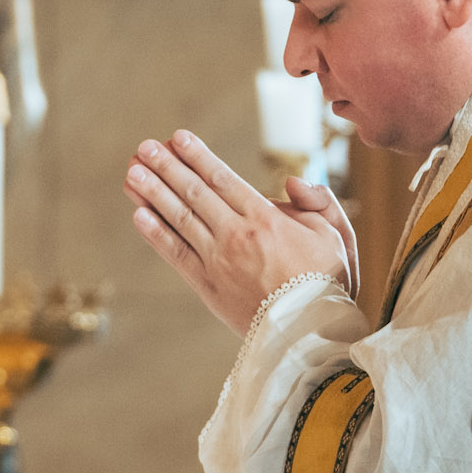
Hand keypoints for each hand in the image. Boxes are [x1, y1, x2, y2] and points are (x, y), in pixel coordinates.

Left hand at [124, 130, 350, 334]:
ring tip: (132, 172)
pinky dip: (156, 233)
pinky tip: (139, 214)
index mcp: (267, 220)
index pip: (224, 179)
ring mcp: (218, 261)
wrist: (312, 335)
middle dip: (168, 167)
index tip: (178, 137)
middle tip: (144, 147)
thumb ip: (318, 202)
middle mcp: (237, 236)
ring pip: (180, 219)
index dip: (198, 156)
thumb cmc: (329, 283)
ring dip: (154, 193)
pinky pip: (176, 254)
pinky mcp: (208, 287)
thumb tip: (291, 182)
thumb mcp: (338, 235)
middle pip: (195, 193)